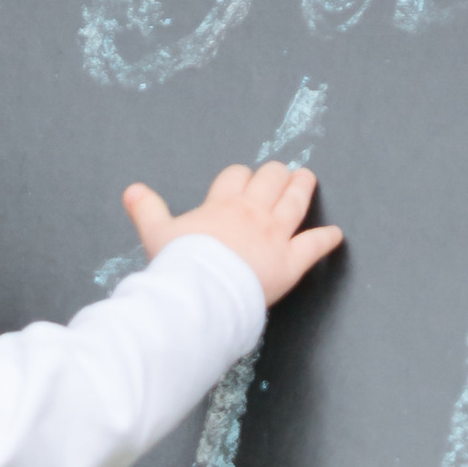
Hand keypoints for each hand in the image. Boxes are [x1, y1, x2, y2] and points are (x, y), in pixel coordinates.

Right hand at [121, 160, 343, 307]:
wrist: (201, 293)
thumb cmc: (179, 265)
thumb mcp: (156, 234)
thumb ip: (147, 210)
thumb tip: (131, 191)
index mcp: (222, 205)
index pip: (236, 176)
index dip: (242, 176)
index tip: (244, 178)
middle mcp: (252, 213)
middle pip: (270, 179)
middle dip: (277, 174)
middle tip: (283, 173)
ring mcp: (274, 235)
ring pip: (295, 201)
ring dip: (302, 187)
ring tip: (307, 179)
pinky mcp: (290, 262)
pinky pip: (314, 246)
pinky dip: (327, 240)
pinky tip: (336, 236)